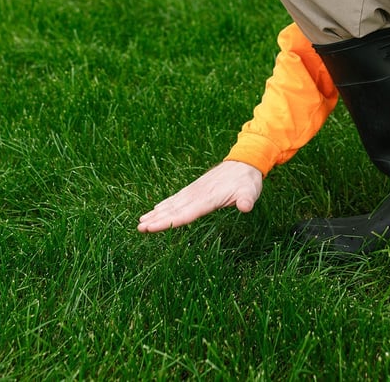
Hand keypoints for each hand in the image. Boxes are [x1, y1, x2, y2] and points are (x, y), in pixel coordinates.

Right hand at [137, 160, 262, 232]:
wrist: (244, 161)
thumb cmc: (247, 180)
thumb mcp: (250, 190)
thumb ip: (246, 199)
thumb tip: (246, 206)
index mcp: (209, 197)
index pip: (186, 213)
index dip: (169, 221)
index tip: (152, 227)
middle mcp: (198, 194)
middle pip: (174, 209)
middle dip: (156, 219)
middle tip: (139, 228)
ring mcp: (195, 190)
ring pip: (173, 203)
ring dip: (157, 213)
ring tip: (141, 222)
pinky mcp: (196, 189)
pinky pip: (177, 198)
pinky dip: (165, 204)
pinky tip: (156, 209)